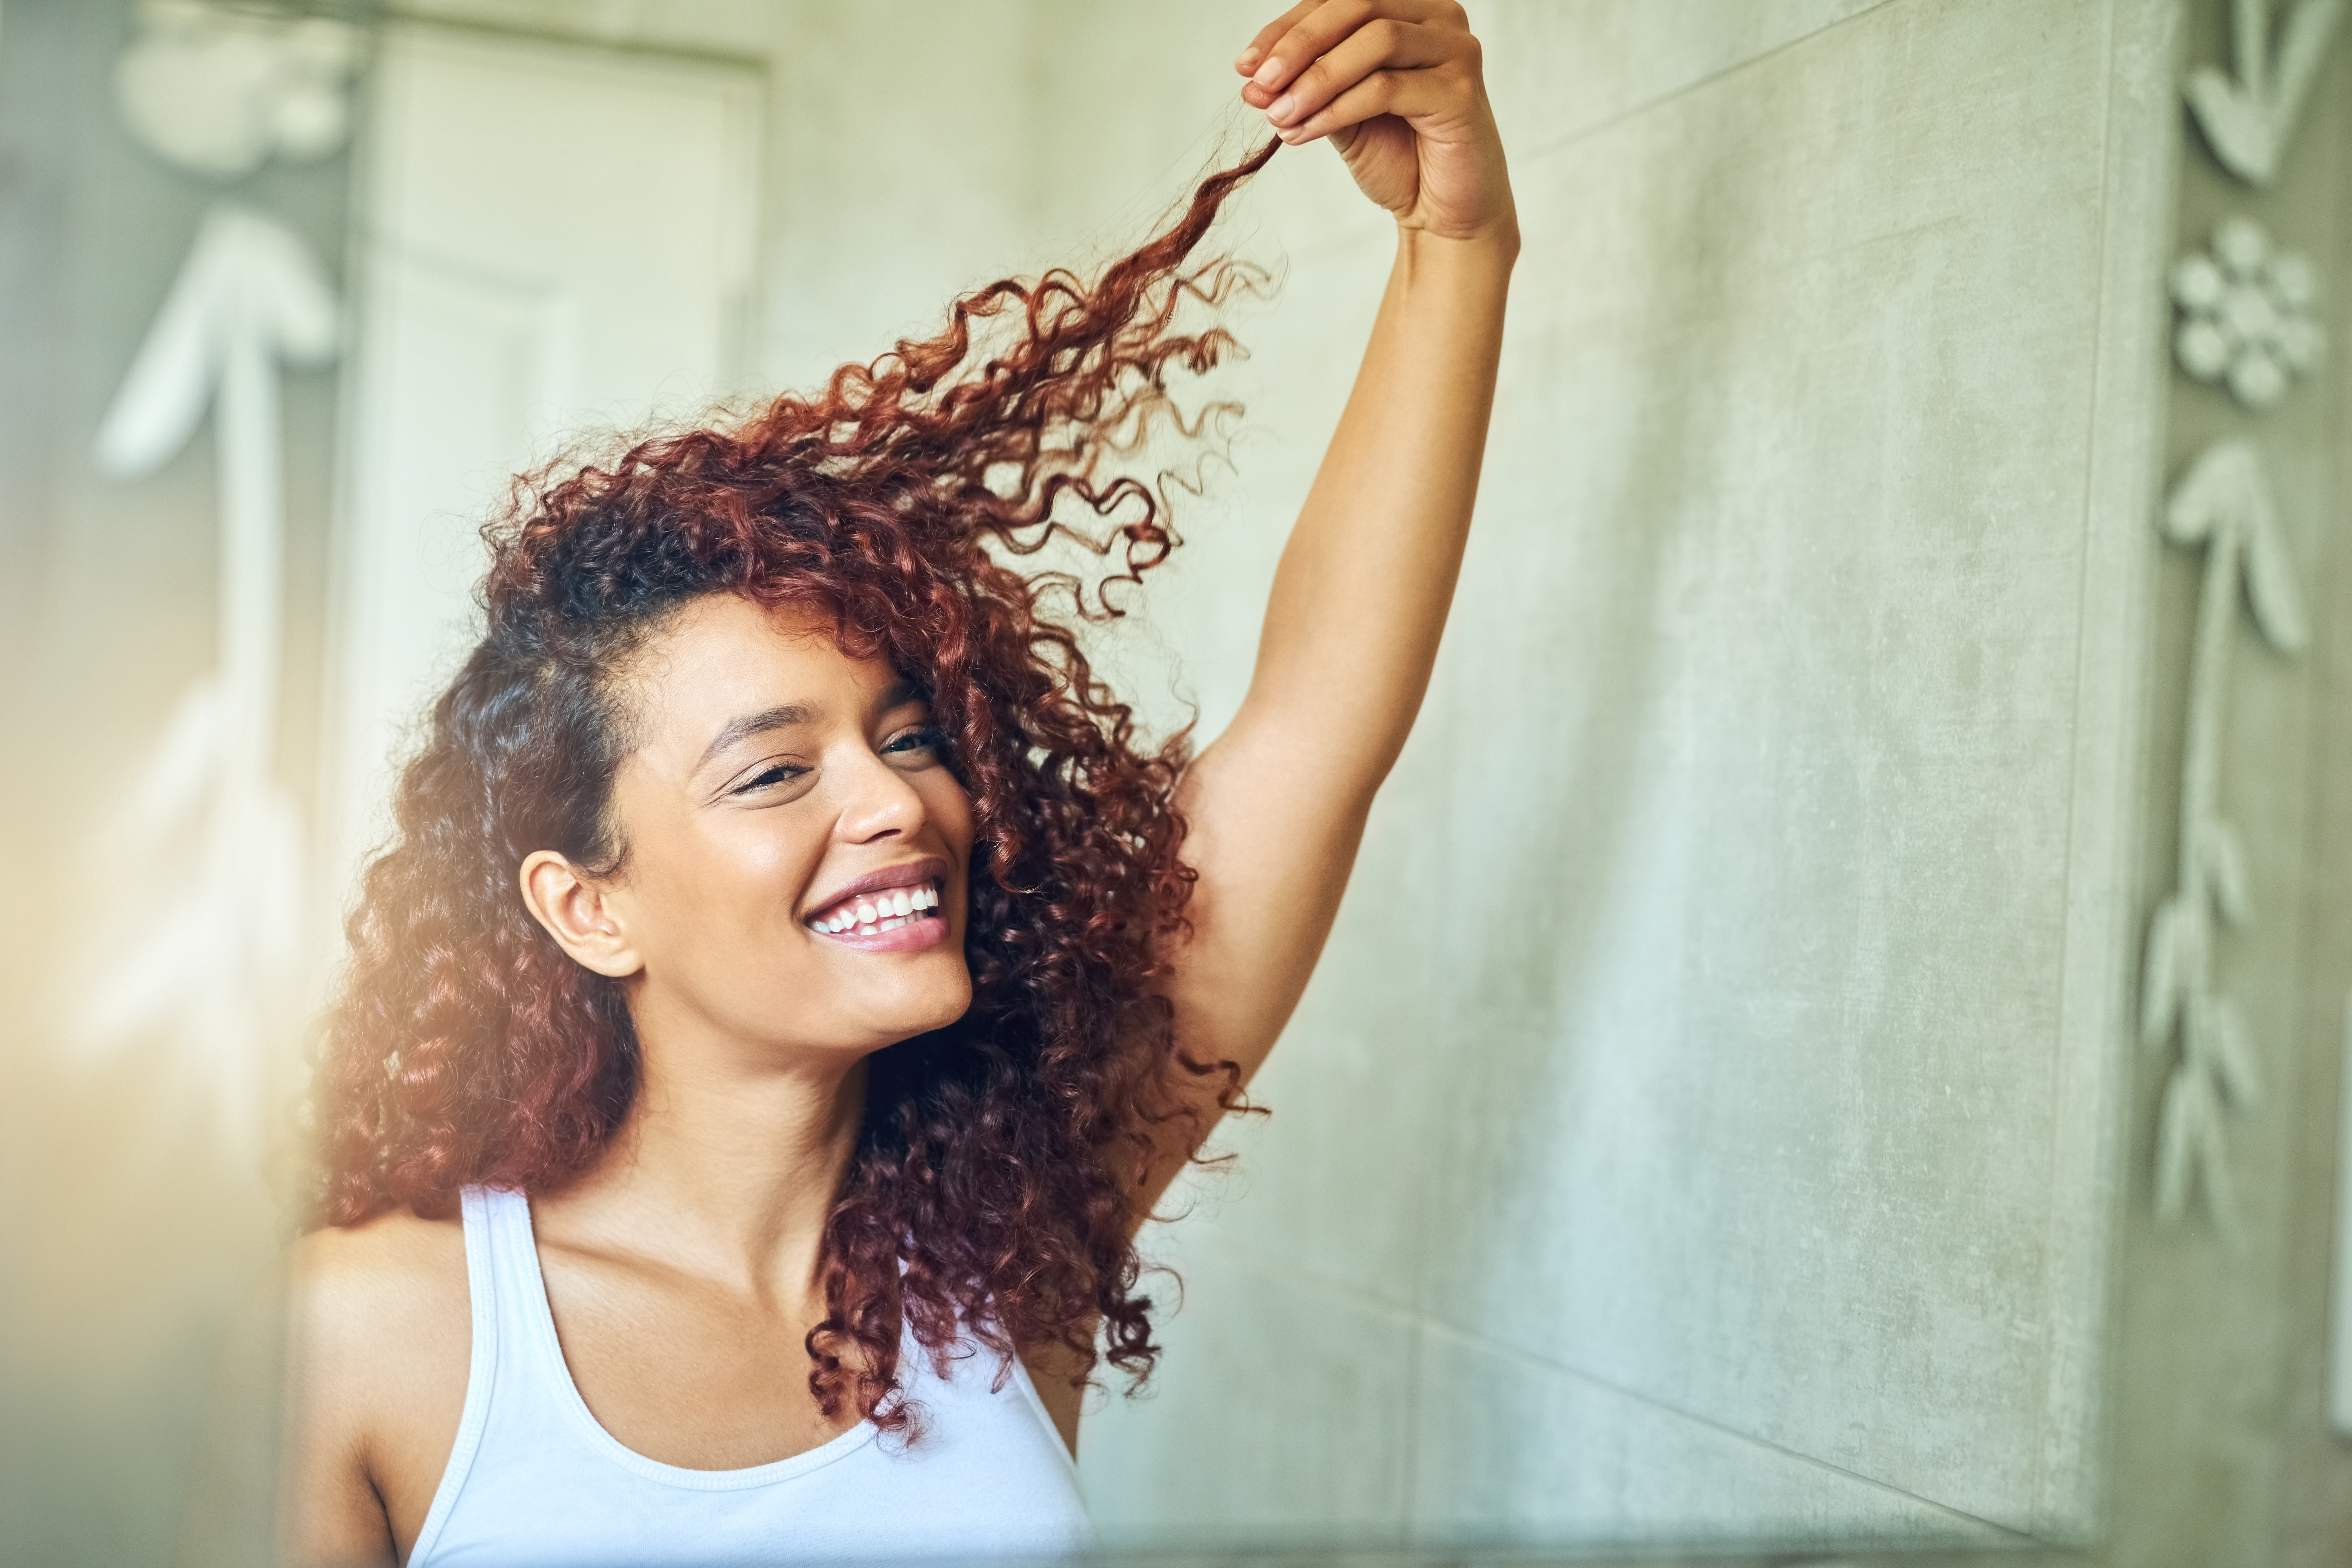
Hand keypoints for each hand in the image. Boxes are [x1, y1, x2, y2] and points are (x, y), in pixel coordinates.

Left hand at [1237, 0, 1515, 250]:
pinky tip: (1305, 132)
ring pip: (1376, 41)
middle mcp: (1440, 17)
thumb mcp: (1341, 113)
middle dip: (1299, 46)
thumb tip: (1252, 79)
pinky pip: (1387, 88)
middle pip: (1359, 6)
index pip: (1340, 1)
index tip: (1245, 66)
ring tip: (1280, 116)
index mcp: (1410, 9)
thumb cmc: (1400, 159)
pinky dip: (1338, 108)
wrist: (1443, 215)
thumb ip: (1307, 88)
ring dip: (1317, 79)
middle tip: (1260, 85)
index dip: (1287, 29)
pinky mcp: (1461, 92)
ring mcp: (1456, 51)